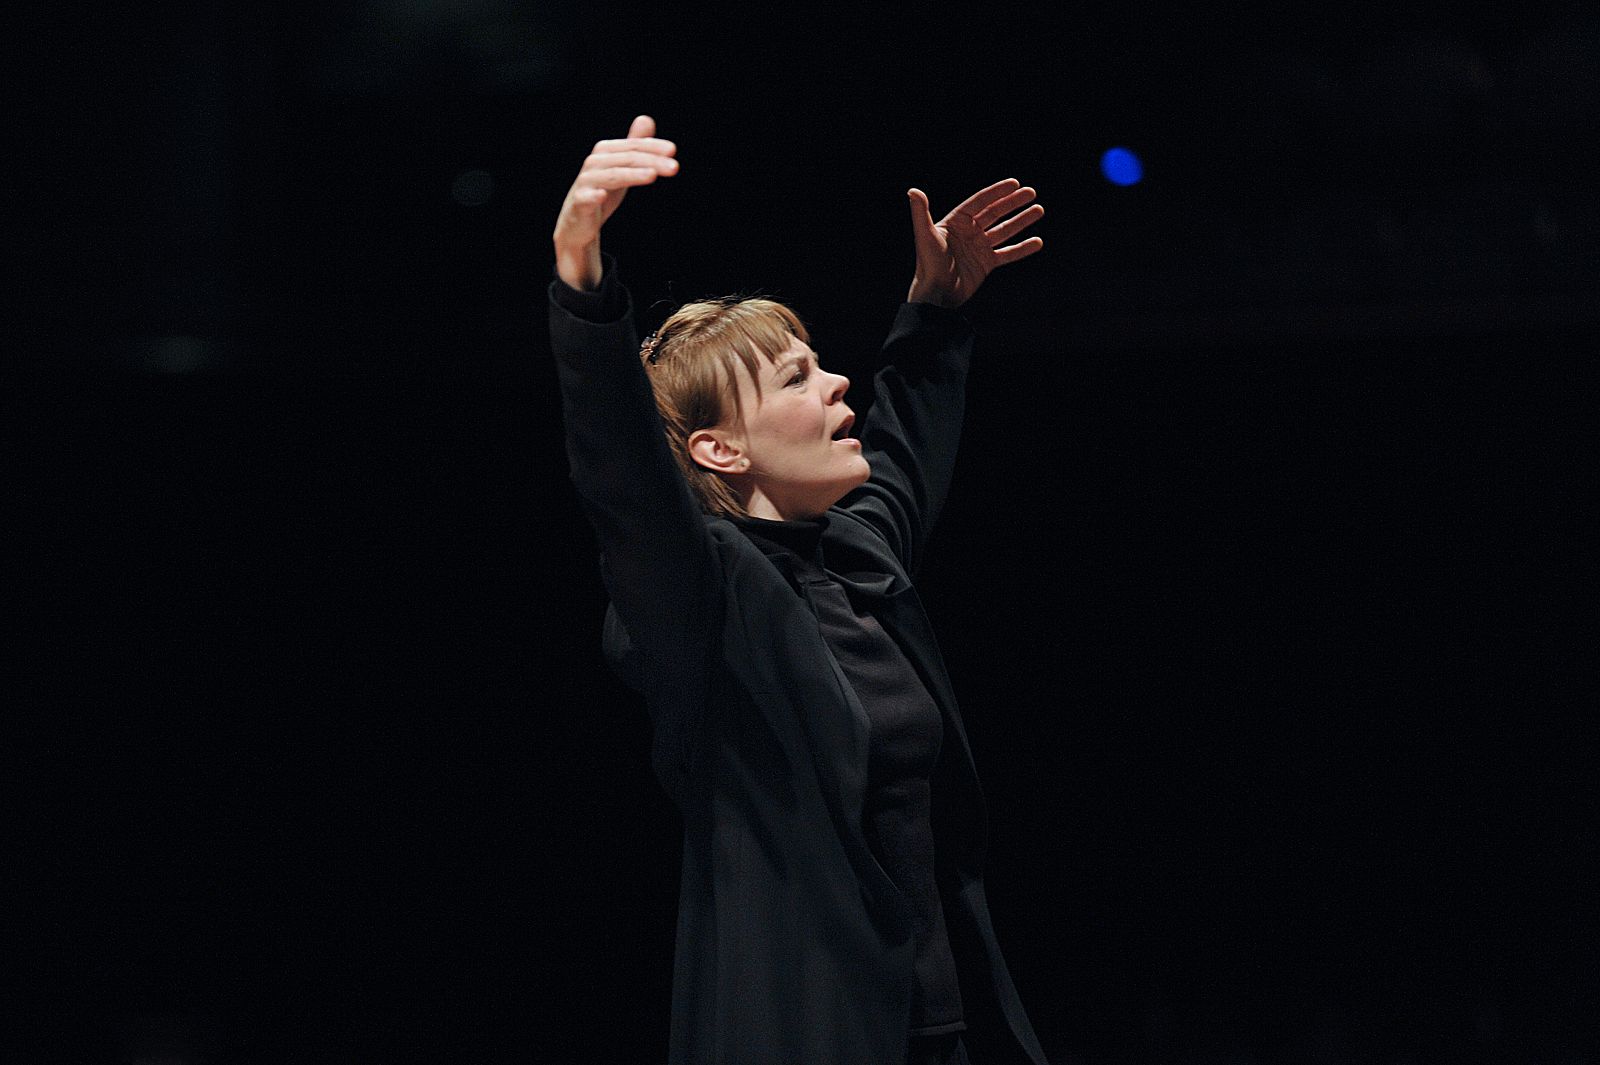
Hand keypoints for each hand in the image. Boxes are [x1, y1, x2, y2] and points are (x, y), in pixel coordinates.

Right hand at [552, 115, 678, 290]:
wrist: (578, 221)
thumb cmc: (602, 190)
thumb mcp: (622, 167)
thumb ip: (634, 145)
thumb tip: (646, 119)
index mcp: (605, 151)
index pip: (633, 146)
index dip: (653, 147)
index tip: (673, 151)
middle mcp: (594, 163)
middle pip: (627, 159)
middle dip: (651, 161)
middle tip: (674, 167)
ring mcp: (586, 182)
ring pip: (612, 176)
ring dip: (632, 175)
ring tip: (652, 175)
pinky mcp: (579, 202)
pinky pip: (586, 197)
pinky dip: (593, 195)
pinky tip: (602, 195)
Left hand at [905, 179, 1043, 307]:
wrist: (935, 295)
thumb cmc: (928, 265)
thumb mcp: (925, 236)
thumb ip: (921, 213)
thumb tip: (913, 191)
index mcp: (956, 222)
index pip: (980, 202)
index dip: (997, 192)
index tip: (1015, 184)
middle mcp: (968, 232)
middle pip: (995, 213)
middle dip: (1013, 203)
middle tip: (1032, 193)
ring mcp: (978, 248)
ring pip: (1004, 230)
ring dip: (1021, 221)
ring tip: (1039, 210)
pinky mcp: (986, 264)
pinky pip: (1008, 253)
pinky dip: (1022, 248)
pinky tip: (1037, 242)